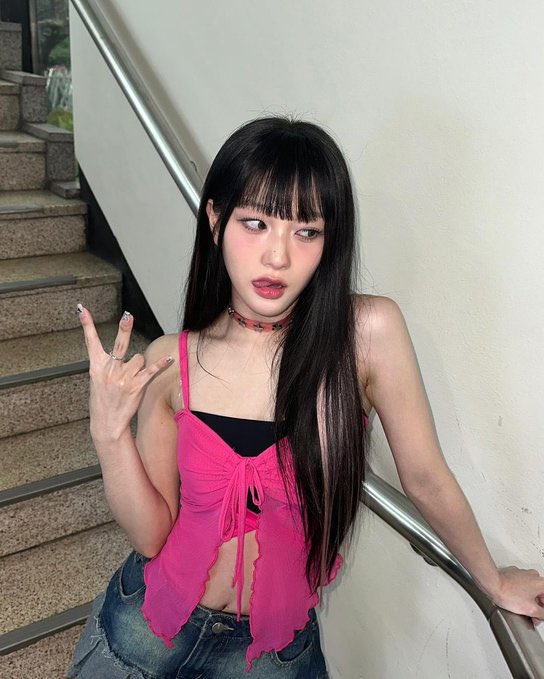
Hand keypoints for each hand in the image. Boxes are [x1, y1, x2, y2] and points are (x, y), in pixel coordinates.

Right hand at [77, 304, 173, 442]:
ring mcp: (123, 378)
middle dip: (124, 329)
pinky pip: (151, 371)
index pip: (90, 341)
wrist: (107, 423)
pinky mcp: (136, 386)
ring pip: (139, 358)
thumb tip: (119, 352)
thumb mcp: (97, 380)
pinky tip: (169, 359)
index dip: (86, 324)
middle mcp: (110, 370)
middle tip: (128, 316)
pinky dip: (161, 364)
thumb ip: (106, 364)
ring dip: (140, 365)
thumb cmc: (103, 400)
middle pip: (120, 344)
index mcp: (97, 366)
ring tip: (132, 378)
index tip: (82, 308)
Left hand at [490, 566, 543, 626]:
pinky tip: (512, 600)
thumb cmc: (507, 593)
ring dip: (527, 600)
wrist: (491, 583)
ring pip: (529, 590)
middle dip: (536, 607)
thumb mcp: (531, 610)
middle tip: (530, 616)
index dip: (543, 611)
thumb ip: (542, 614)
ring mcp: (522, 573)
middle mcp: (533, 575)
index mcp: (541, 583)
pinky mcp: (512, 573)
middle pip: (539, 595)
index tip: (538, 617)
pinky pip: (520, 585)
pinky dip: (519, 593)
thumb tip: (543, 615)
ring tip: (519, 609)